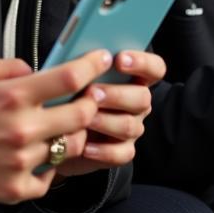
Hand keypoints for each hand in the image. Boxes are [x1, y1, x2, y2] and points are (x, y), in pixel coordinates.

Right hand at [0, 50, 110, 205]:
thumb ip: (9, 66)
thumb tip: (36, 70)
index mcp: (13, 95)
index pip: (69, 77)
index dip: (92, 66)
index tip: (101, 60)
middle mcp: (22, 128)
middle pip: (83, 115)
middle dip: (91, 104)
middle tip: (88, 99)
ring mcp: (21, 162)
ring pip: (70, 147)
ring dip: (72, 136)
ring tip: (61, 128)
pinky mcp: (15, 189)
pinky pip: (50, 178)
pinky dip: (50, 167)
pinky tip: (39, 156)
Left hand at [55, 49, 164, 175]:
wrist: (58, 130)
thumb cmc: (69, 93)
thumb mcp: (78, 75)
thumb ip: (88, 65)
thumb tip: (86, 59)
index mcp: (135, 78)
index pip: (155, 68)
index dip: (143, 62)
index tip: (119, 59)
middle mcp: (138, 103)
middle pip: (143, 98)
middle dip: (116, 95)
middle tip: (92, 92)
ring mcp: (133, 128)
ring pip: (130, 126)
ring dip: (106, 121)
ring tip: (84, 119)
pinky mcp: (123, 151)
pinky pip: (121, 153)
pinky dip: (103, 151)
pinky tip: (85, 146)